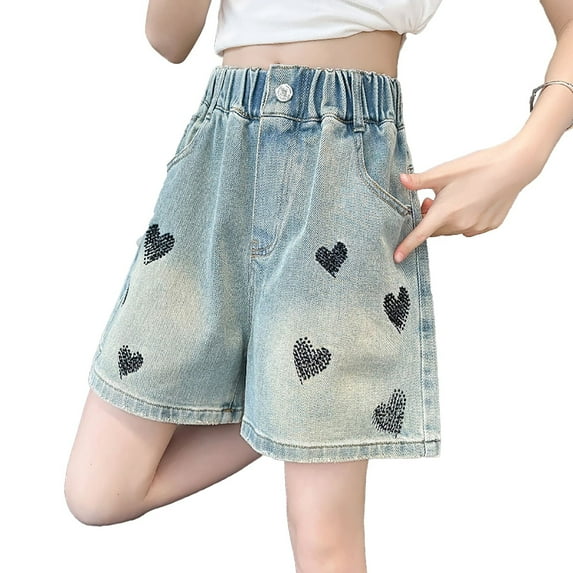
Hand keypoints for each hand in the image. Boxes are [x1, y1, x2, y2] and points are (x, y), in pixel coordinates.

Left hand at [394, 137, 543, 262]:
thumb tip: (401, 180)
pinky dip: (464, 218)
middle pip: (435, 230)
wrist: (514, 167)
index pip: (420, 234)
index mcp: (445, 212)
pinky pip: (468, 228)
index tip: (396, 258)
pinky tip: (472, 201)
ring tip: (455, 197)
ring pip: (452, 229)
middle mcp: (460, 225)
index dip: (407, 246)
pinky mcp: (489, 227)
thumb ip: (420, 180)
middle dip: (430, 218)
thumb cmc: (478, 166)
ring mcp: (476, 228)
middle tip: (431, 199)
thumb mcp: (444, 171)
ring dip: (447, 219)